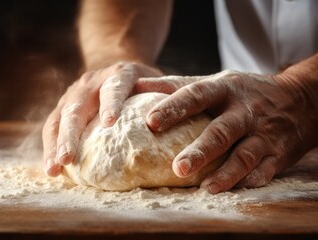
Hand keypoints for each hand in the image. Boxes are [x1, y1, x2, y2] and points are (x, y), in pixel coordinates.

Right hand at [42, 61, 161, 176]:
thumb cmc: (142, 83)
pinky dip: (50, 147)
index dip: (111, 103)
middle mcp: (91, 82)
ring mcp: (73, 93)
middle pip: (76, 106)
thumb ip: (165, 97)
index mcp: (118, 74)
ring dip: (55, 144)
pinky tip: (51, 169)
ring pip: (59, 118)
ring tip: (53, 169)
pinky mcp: (63, 106)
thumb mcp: (156, 81)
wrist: (116, 66)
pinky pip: (52, 126)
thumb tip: (180, 124)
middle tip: (69, 159)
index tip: (110, 123)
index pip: (114, 87)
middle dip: (71, 134)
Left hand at [135, 70, 317, 192]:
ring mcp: (263, 133)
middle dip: (200, 150)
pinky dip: (249, 181)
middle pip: (221, 131)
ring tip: (206, 187)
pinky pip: (265, 170)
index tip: (151, 122)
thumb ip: (176, 85)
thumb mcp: (214, 82)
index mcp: (224, 89)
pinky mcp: (279, 153)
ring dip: (226, 173)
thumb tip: (137, 85)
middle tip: (178, 168)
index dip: (174, 108)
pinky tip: (233, 190)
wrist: (299, 98)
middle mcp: (244, 110)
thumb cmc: (243, 93)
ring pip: (244, 155)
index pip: (196, 96)